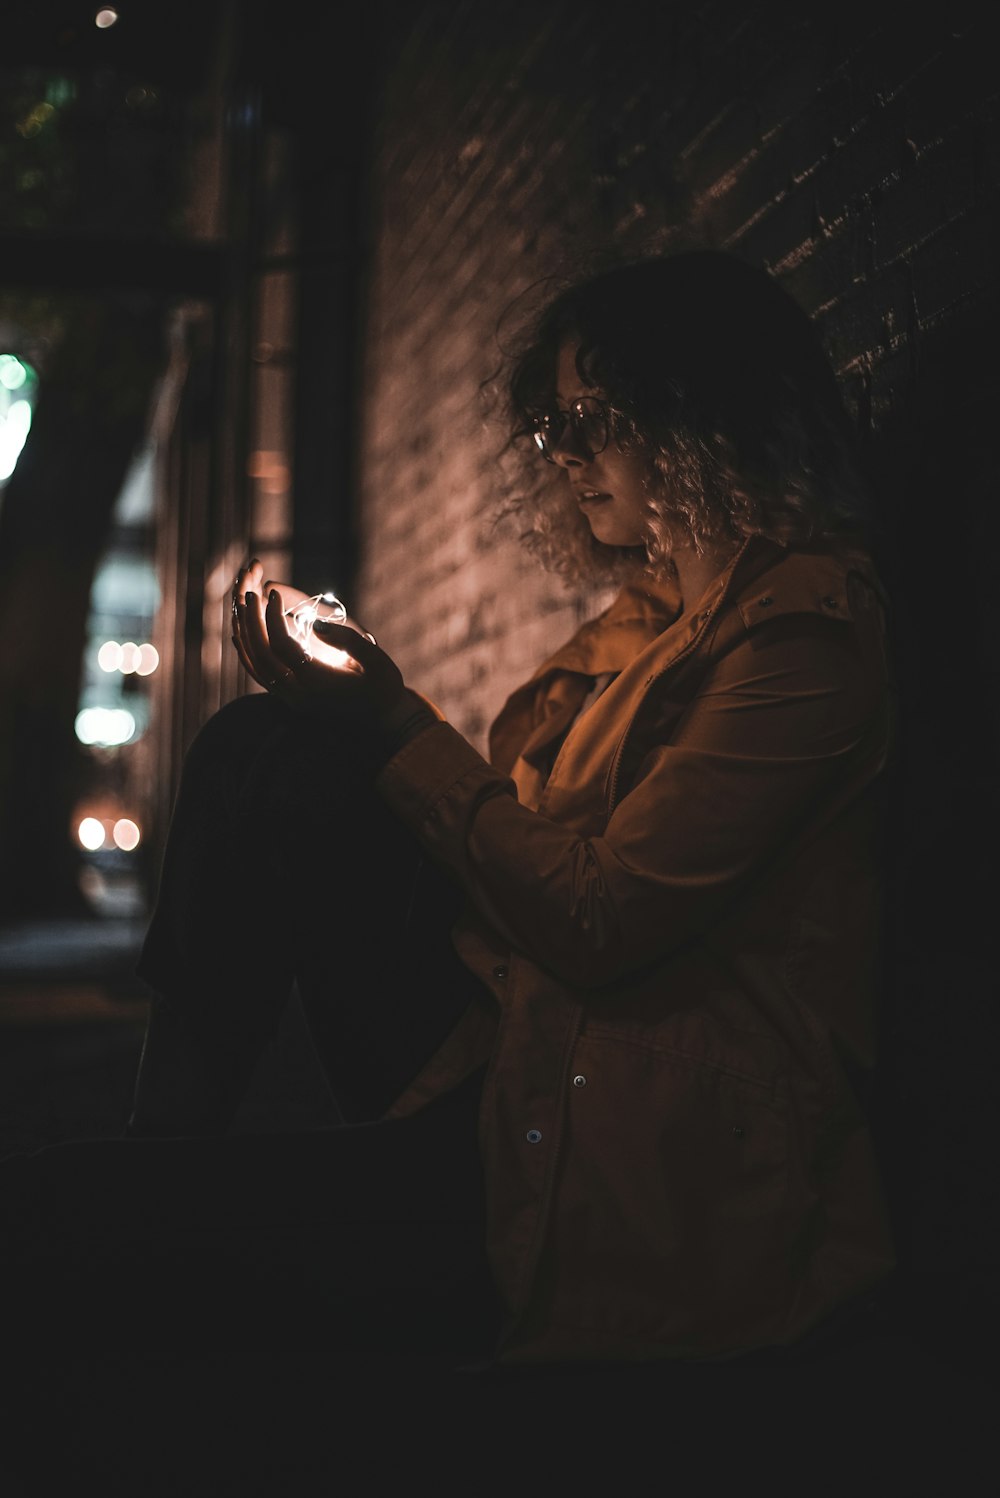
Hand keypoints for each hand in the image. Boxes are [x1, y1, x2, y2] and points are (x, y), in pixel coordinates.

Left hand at [231, 559, 406, 729]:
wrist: (384, 721)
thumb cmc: (384, 688)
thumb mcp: (377, 662)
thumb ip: (349, 641)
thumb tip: (316, 622)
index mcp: (318, 683)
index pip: (282, 646)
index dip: (273, 617)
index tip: (274, 592)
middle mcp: (298, 695)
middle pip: (261, 655)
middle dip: (252, 622)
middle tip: (249, 593)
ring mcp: (292, 699)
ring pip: (255, 666)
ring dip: (246, 635)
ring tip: (241, 606)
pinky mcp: (290, 699)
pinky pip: (259, 676)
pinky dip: (247, 653)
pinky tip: (241, 634)